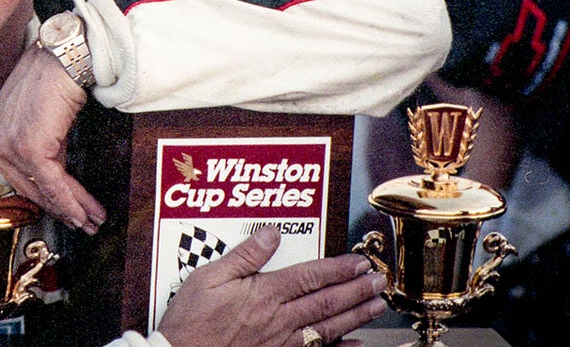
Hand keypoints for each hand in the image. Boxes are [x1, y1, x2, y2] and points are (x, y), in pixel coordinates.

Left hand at [0, 46, 105, 233]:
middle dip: (62, 208)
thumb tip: (56, 178)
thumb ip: (41, 148)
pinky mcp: (28, 149)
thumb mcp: (39, 120)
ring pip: (45, 189)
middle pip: (32, 189)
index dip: (47, 199)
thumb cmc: (52, 79)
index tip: (67, 211)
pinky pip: (53, 183)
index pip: (21, 179)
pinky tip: (86, 211)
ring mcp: (9, 147)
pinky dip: (72, 200)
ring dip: (73, 208)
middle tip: (83, 222)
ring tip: (93, 220)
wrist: (64, 58)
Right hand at [156, 227, 386, 346]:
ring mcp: (280, 342)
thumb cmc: (190, 319)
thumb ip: (244, 255)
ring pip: (327, 327)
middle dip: (356, 290)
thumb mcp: (208, 276)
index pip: (310, 277)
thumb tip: (272, 234)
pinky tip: (355, 344)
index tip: (358, 262)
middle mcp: (278, 319)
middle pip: (326, 302)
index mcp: (263, 294)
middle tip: (379, 281)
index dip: (338, 269)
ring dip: (355, 315)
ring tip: (376, 305)